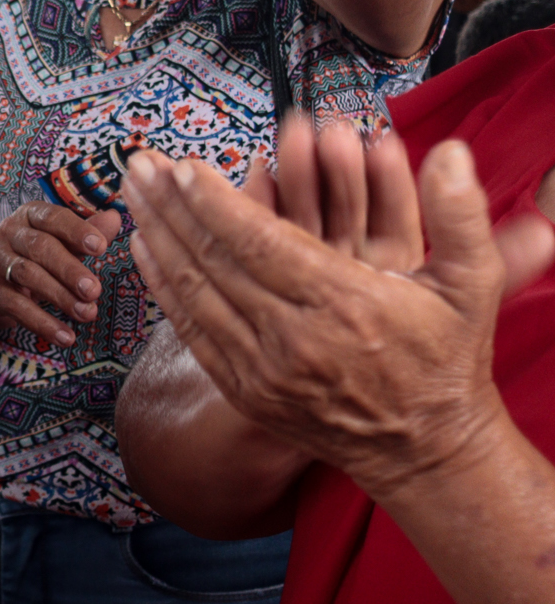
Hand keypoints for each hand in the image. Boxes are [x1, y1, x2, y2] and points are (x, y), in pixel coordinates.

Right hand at [0, 202, 118, 347]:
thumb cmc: (39, 256)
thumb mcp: (63, 242)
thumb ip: (88, 232)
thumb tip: (115, 218)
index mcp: (30, 216)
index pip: (53, 217)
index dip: (76, 231)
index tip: (101, 247)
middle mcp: (10, 233)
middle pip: (39, 247)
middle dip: (69, 269)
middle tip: (93, 290)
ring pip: (27, 275)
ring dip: (59, 296)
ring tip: (87, 313)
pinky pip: (16, 306)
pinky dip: (42, 322)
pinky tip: (65, 336)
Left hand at [122, 137, 553, 499]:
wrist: (427, 450)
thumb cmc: (447, 358)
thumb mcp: (472, 286)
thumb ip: (459, 217)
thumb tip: (450, 152)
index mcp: (343, 303)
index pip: (259, 242)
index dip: (216, 202)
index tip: (183, 165)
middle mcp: (294, 337)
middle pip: (212, 259)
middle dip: (170, 205)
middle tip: (139, 162)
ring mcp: (263, 367)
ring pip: (192, 290)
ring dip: (156, 235)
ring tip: (131, 191)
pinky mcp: (245, 389)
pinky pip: (190, 328)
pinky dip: (162, 285)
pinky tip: (143, 247)